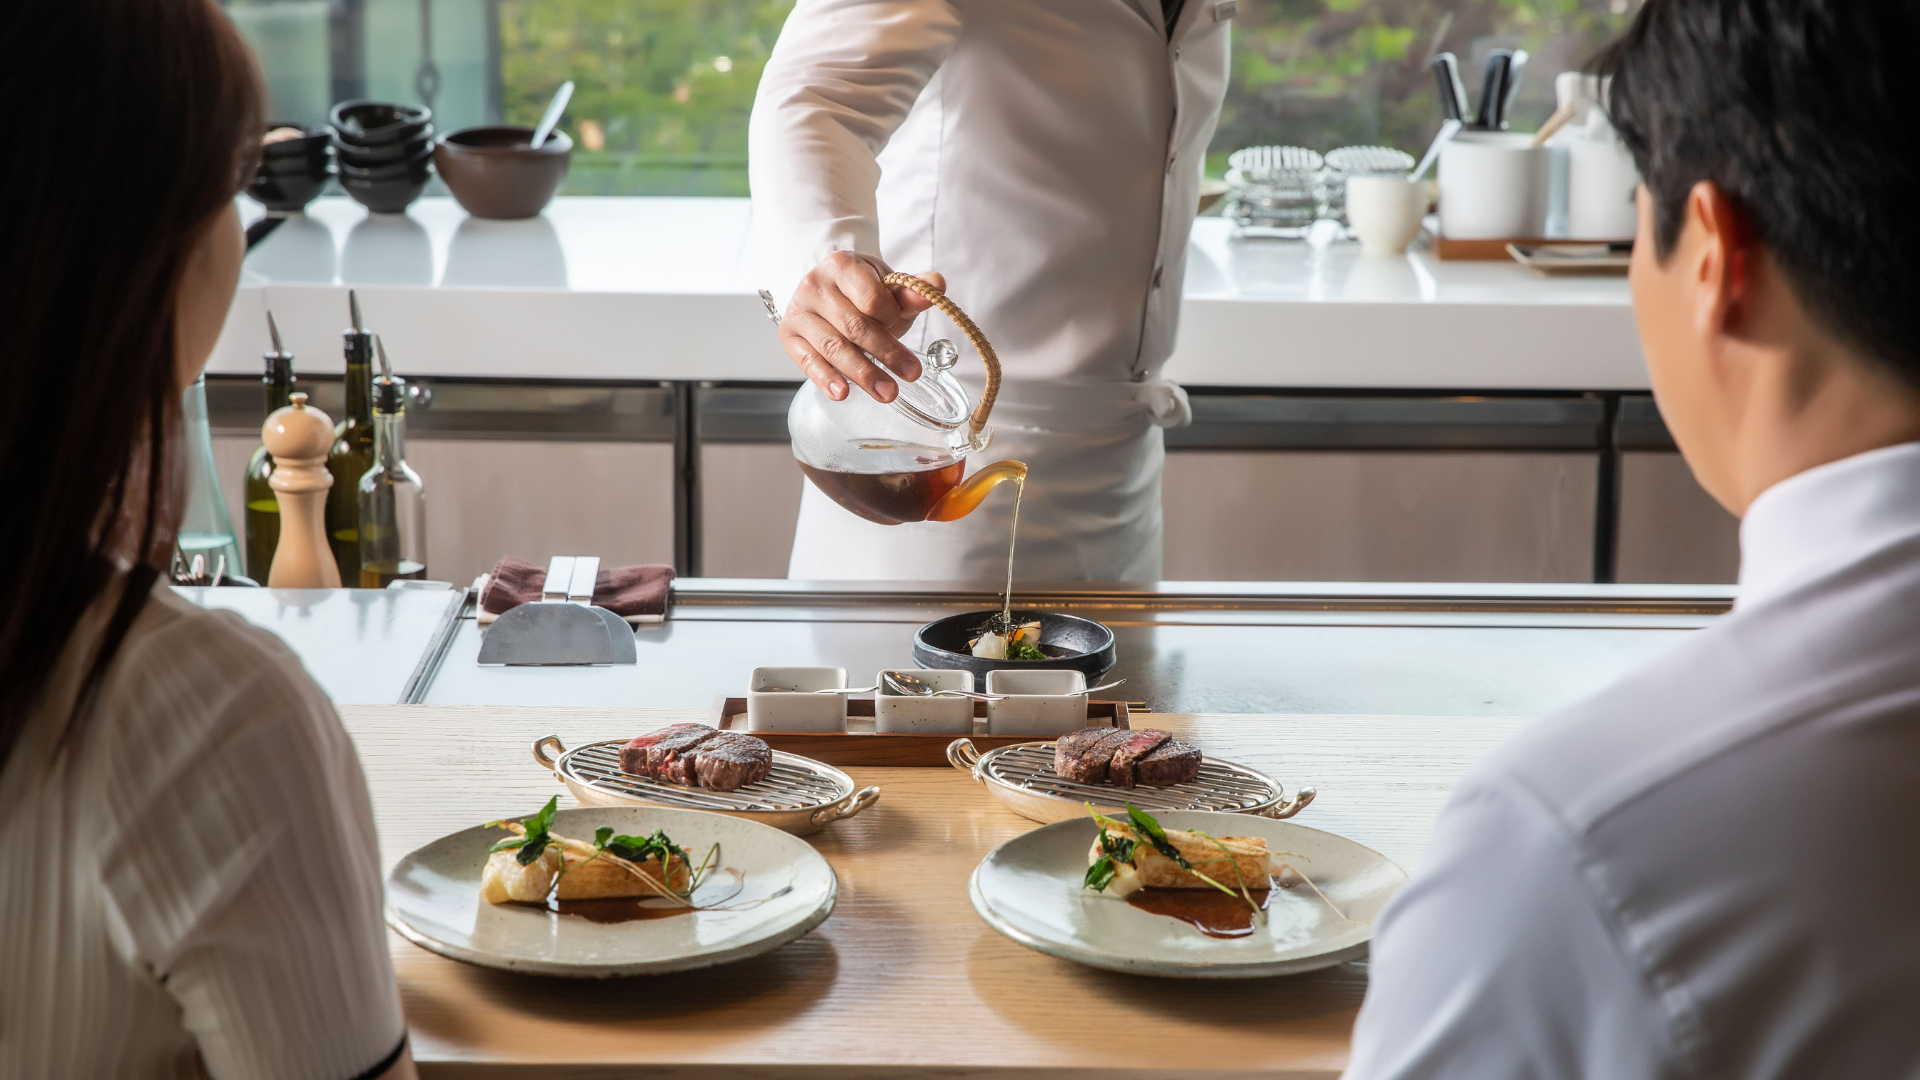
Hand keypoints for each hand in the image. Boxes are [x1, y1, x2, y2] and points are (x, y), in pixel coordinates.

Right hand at [778, 251, 946, 402]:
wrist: (828, 291)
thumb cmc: (862, 291)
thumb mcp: (888, 287)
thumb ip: (911, 291)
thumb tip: (936, 285)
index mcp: (842, 265)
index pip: (872, 298)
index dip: (890, 316)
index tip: (897, 323)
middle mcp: (814, 285)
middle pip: (855, 326)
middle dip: (887, 353)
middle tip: (911, 374)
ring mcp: (799, 311)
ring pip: (835, 347)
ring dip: (864, 374)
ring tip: (888, 393)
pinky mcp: (789, 335)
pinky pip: (809, 361)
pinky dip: (826, 379)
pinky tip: (843, 393)